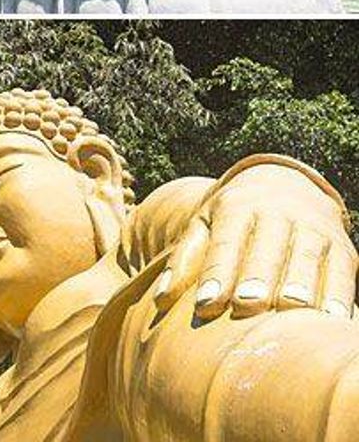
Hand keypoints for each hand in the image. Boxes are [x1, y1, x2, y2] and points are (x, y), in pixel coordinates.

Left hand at [154, 164, 357, 320]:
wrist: (285, 183)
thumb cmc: (232, 216)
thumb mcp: (204, 224)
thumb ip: (184, 259)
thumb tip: (160, 299)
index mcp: (236, 207)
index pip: (225, 242)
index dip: (216, 273)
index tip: (206, 304)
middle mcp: (276, 214)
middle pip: (267, 249)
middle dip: (257, 277)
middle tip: (246, 306)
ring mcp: (312, 228)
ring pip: (306, 257)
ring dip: (299, 284)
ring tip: (290, 311)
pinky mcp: (342, 247)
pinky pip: (343, 271)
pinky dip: (340, 293)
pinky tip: (334, 317)